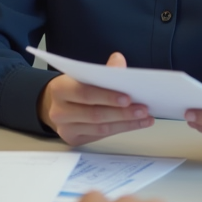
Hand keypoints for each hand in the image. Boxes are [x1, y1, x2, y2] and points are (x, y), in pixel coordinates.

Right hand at [37, 52, 154, 145]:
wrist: (56, 103)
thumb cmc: (75, 86)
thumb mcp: (84, 74)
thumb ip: (103, 70)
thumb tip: (119, 61)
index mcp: (59, 89)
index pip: (85, 93)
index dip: (107, 96)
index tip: (128, 97)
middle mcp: (59, 112)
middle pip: (95, 114)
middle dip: (122, 112)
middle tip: (143, 109)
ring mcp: (65, 128)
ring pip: (100, 128)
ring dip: (126, 123)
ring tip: (145, 117)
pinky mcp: (74, 139)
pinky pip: (101, 135)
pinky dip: (121, 129)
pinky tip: (136, 123)